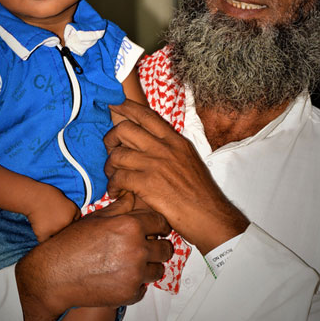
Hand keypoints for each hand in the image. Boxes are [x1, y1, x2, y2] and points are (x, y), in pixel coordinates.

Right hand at [16, 192, 172, 320]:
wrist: (54, 275)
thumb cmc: (72, 243)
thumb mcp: (98, 217)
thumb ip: (121, 206)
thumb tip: (133, 195)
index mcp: (130, 226)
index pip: (161, 223)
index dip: (160, 226)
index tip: (159, 230)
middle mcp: (136, 248)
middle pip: (166, 249)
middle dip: (158, 247)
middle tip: (147, 248)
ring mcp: (135, 273)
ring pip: (158, 270)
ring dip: (149, 267)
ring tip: (133, 264)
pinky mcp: (129, 293)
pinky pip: (144, 288)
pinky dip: (136, 285)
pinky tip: (121, 278)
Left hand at [104, 99, 248, 253]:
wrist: (209, 215)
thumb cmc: (200, 193)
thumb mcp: (188, 160)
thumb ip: (170, 149)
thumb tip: (150, 142)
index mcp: (175, 141)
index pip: (146, 115)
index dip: (127, 108)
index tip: (114, 105)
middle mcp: (164, 148)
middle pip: (125, 129)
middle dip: (110, 138)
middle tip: (110, 151)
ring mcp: (155, 165)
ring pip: (117, 154)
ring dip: (109, 167)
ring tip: (113, 178)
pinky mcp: (148, 183)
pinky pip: (118, 177)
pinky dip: (112, 186)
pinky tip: (116, 192)